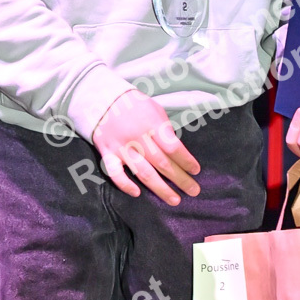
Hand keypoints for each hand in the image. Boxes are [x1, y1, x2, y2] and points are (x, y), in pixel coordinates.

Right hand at [92, 89, 200, 204]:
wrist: (103, 99)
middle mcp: (138, 138)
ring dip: (160, 188)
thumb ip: (165, 130)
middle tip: (194, 191)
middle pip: (162, 163)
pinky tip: (137, 193)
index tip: (196, 171)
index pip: (173, 147)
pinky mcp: (107, 153)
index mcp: (152, 124)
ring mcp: (122, 147)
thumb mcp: (155, 110)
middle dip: (180, 179)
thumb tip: (177, 153)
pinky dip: (125, 184)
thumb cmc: (134, 105)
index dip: (186, 161)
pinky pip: (115, 173)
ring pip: (143, 172)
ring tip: (175, 200)